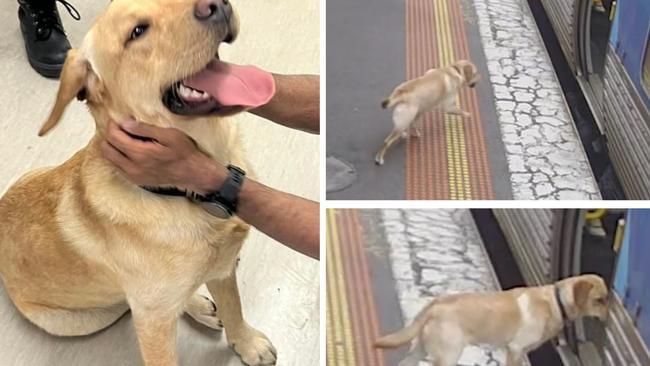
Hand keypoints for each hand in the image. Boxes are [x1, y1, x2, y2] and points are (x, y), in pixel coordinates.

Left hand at [100, 119, 223, 192]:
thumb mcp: (169, 135)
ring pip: (109, 159)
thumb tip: (126, 123)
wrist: (192, 174)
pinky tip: (130, 150)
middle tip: (121, 128)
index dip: (113, 125)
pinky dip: (118, 156)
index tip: (119, 120)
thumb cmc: (184, 153)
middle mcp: (133, 167)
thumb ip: (145, 129)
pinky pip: (117, 167)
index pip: (113, 137)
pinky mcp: (136, 180)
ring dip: (112, 146)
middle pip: (106, 148)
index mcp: (140, 154)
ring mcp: (133, 176)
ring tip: (124, 138)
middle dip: (110, 135)